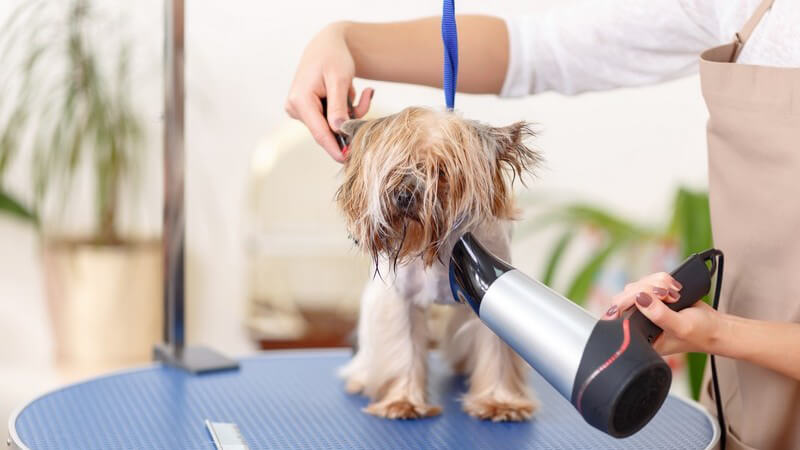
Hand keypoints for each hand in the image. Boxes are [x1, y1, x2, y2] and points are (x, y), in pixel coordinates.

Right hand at [285, 22, 373, 162]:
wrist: (328, 44)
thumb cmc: (334, 57)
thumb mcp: (339, 79)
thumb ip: (338, 106)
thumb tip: (338, 131)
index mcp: (300, 101)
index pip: (319, 133)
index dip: (335, 148)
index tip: (349, 161)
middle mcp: (295, 108)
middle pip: (327, 131)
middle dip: (350, 121)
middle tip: (367, 97)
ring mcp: (300, 111)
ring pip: (332, 126)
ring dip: (350, 113)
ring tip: (362, 92)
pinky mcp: (309, 111)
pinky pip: (331, 120)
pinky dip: (346, 111)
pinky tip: (353, 94)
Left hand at [602, 272, 721, 354]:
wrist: (716, 327)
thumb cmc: (701, 334)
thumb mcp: (680, 327)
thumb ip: (659, 315)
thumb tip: (640, 298)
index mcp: (639, 338)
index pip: (618, 317)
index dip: (625, 303)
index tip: (641, 298)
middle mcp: (638, 323)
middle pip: (626, 296)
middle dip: (646, 290)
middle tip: (667, 295)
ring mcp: (645, 309)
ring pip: (637, 286)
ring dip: (656, 284)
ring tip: (675, 294)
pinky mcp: (654, 297)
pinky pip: (649, 281)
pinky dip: (661, 280)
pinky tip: (675, 288)